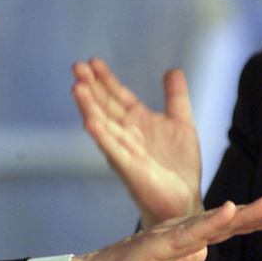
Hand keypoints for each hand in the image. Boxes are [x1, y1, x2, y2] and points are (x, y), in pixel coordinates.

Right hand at [70, 196, 261, 260]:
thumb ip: (184, 259)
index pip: (224, 227)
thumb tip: (203, 253)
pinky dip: (210, 221)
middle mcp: (181, 232)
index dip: (251, 219)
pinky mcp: (158, 244)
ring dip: (242, 213)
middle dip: (256, 214)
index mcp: (185, 239)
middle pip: (224, 221)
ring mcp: (170, 236)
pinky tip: (229, 211)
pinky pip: (188, 233)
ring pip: (212, 222)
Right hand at [72, 58, 201, 228]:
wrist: (184, 200)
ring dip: (89, 107)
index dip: (106, 79)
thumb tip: (173, 70)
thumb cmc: (179, 165)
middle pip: (105, 106)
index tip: (92, 61)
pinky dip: (102, 136)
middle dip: (91, 87)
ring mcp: (125, 150)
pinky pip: (113, 150)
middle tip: (77, 67)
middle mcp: (126, 133)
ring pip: (103, 125)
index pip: (117, 95)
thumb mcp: (182, 122)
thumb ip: (176, 97)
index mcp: (138, 121)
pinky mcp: (129, 169)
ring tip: (76, 88)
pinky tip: (90, 123)